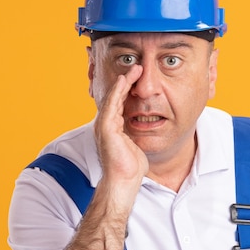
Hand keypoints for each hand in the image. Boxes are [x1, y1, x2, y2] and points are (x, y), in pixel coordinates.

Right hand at [94, 65, 148, 198]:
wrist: (124, 181)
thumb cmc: (130, 168)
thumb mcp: (136, 145)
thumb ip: (136, 134)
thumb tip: (146, 129)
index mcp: (113, 127)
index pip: (120, 103)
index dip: (128, 89)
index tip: (138, 77)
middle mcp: (106, 124)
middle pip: (115, 96)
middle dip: (126, 81)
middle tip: (137, 67)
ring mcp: (104, 125)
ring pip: (113, 97)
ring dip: (123, 82)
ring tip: (134, 69)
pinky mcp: (106, 128)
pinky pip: (111, 104)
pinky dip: (117, 91)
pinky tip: (124, 81)